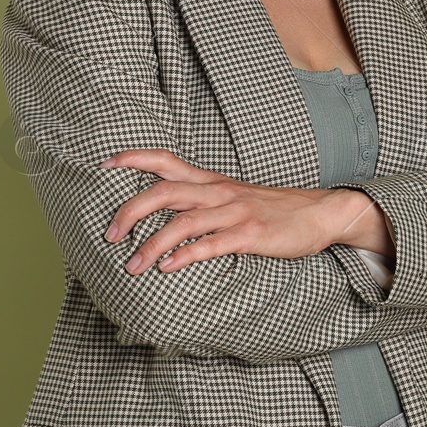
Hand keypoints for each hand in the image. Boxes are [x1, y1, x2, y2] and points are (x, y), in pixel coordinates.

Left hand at [98, 150, 387, 273]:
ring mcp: (235, 212)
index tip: (104, 164)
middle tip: (109, 235)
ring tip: (131, 267)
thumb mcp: (236, 197)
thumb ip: (204, 201)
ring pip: (182, 222)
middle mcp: (219, 191)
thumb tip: (164, 215)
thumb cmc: (275, 209)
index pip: (166, 160)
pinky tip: (168, 268)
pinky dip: (185, 255)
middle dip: (130, 211)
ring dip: (151, 244)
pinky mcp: (250, 234)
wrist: (322, 213)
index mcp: (213, 181)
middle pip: (164, 191)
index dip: (134, 159)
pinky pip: (210, 244)